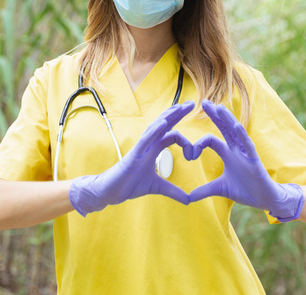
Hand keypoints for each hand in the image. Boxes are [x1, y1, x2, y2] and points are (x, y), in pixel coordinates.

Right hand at [69, 101, 194, 215]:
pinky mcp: (134, 154)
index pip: (171, 135)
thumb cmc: (130, 184)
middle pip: (164, 124)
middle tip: (192, 104)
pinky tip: (163, 123)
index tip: (194, 155)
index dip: (185, 140)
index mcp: (154, 149)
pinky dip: (153, 131)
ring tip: (179, 108)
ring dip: (167, 117)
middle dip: (177, 114)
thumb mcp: (158, 188)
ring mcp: (140, 147)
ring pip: (155, 127)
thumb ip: (173, 191)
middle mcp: (148, 144)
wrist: (111, 191)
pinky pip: (145, 139)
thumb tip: (188, 200)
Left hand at [188, 100, 304, 221]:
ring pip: (236, 132)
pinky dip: (242, 135)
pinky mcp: (254, 160)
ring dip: (228, 120)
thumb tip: (187, 198)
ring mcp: (246, 153)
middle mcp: (236, 149)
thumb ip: (204, 190)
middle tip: (204, 102)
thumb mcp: (220, 189)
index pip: (211, 140)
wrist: (264, 199)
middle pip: (224, 128)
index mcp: (227, 153)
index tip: (189, 154)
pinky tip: (236, 125)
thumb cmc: (245, 190)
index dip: (199, 144)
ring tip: (219, 108)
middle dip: (215, 116)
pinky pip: (248, 144)